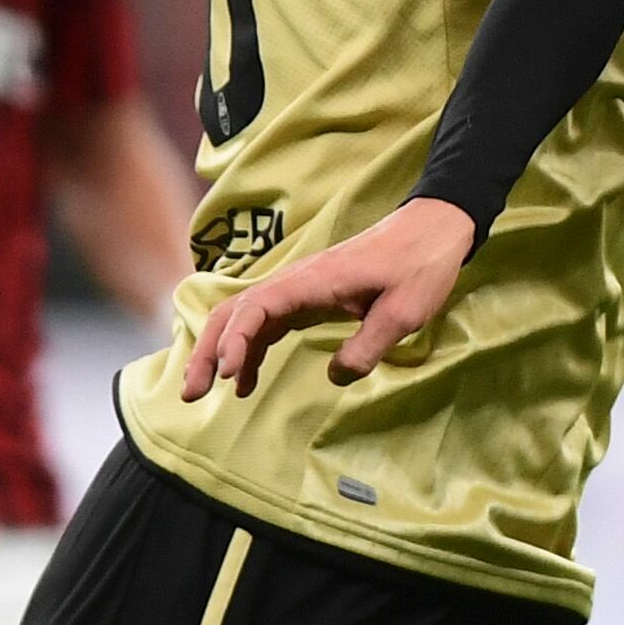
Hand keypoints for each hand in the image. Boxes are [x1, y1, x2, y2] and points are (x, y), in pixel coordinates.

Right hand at [181, 199, 478, 397]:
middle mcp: (295, 281)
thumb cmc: (421, 266)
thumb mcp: (404, 313)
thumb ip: (369, 346)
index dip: (234, 341)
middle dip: (206, 350)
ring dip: (219, 352)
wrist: (433, 230)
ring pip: (243, 318)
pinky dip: (248, 349)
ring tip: (205, 393)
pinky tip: (245, 380)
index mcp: (312, 281)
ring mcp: (298, 288)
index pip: (256, 308)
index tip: (226, 374)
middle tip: (190, 394)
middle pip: (233, 312)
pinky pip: (265, 323)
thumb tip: (335, 376)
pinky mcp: (307, 296)